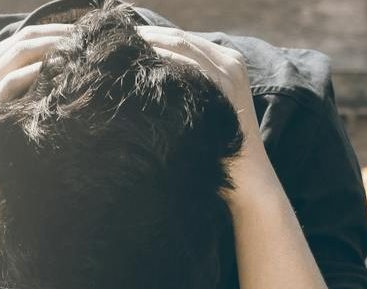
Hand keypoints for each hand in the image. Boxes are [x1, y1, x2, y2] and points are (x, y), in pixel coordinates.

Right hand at [0, 23, 74, 209]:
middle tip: (91, 39)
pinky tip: (57, 72)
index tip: (86, 37)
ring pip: (19, 53)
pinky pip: (9, 84)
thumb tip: (52, 89)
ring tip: (81, 50)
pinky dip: (34, 74)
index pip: (24, 38)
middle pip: (25, 39)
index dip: (57, 33)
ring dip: (53, 48)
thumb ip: (16, 96)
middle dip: (61, 35)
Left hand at [134, 27, 264, 177]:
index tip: (125, 40)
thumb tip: (148, 73)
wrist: (248, 175)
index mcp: (228, 60)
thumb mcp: (206, 106)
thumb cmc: (220, 146)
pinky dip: (164, 59)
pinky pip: (189, 64)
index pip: (183, 39)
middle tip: (118, 42)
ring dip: (152, 44)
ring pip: (183, 45)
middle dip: (148, 37)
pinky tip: (142, 64)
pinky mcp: (226, 86)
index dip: (152, 35)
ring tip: (124, 50)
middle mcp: (231, 61)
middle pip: (180, 37)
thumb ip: (188, 84)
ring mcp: (230, 72)